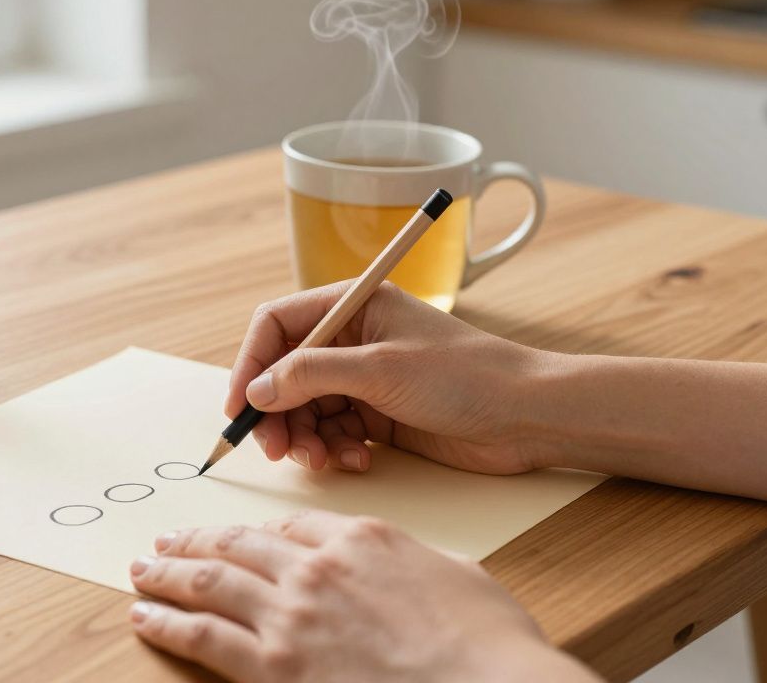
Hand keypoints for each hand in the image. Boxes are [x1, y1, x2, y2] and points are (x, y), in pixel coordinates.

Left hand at [129, 510, 597, 682]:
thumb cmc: (490, 646)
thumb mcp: (461, 577)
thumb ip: (417, 563)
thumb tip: (407, 567)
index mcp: (363, 539)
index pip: (293, 525)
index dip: (258, 531)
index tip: (238, 536)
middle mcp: (317, 567)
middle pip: (239, 543)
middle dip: (196, 541)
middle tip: (167, 540)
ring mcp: (291, 614)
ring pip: (209, 581)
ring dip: (168, 573)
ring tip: (142, 568)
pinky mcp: (272, 665)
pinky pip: (202, 635)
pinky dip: (166, 622)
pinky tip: (145, 615)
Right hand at [226, 281, 551, 473]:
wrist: (527, 416)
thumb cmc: (465, 376)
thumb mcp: (380, 369)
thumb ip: (311, 375)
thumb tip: (257, 391)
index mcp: (352, 305)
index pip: (276, 326)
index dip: (250, 364)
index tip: (239, 407)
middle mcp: (352, 339)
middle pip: (284, 373)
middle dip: (277, 413)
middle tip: (278, 451)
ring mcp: (364, 378)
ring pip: (305, 409)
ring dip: (306, 438)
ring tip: (324, 461)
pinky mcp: (377, 415)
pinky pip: (333, 432)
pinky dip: (334, 450)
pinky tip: (357, 461)